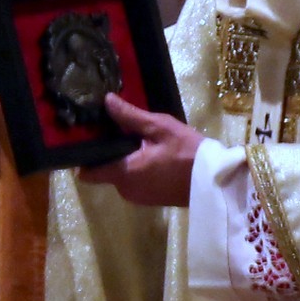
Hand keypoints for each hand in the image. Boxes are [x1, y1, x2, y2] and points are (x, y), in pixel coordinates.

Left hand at [78, 94, 203, 206]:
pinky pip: (133, 181)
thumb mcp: (160, 128)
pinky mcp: (150, 199)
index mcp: (124, 173)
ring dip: (124, 159)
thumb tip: (106, 101)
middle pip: (104, 170)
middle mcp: (126, 190)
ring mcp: (139, 197)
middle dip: (108, 152)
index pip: (87, 173)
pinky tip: (148, 152)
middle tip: (117, 129)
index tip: (88, 137)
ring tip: (135, 137)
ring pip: (119, 175)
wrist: (215, 182)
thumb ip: (130, 117)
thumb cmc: (188, 153)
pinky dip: (136, 168)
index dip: (84, 156)